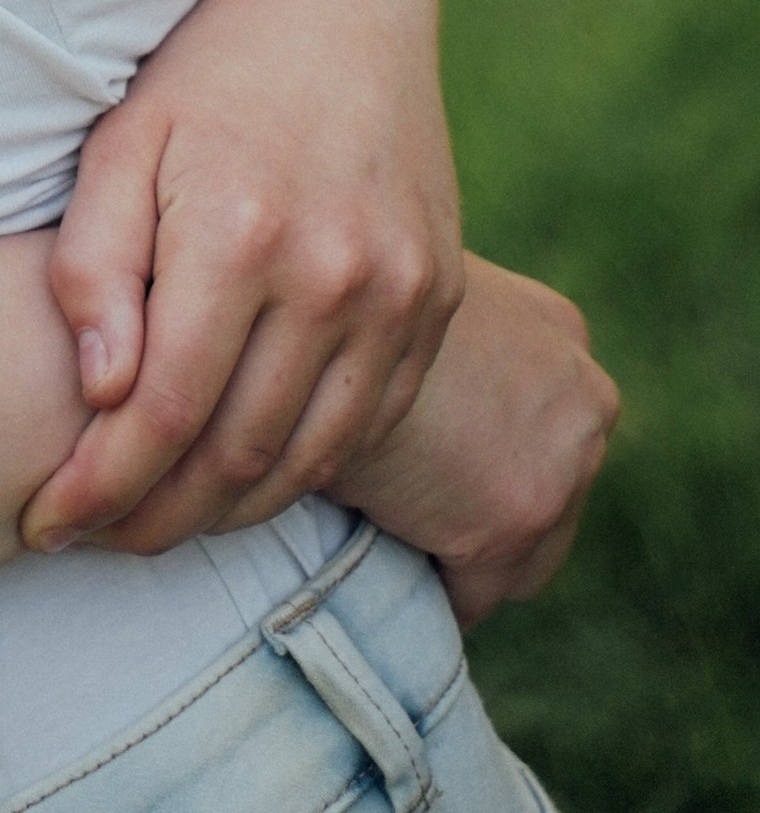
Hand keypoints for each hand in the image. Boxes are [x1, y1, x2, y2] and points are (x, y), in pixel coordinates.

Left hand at [24, 0, 462, 554]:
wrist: (339, 2)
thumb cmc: (200, 69)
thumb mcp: (120, 141)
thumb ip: (96, 264)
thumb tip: (105, 391)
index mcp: (239, 233)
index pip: (162, 412)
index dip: (100, 486)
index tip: (44, 522)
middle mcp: (333, 273)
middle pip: (236, 453)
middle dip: (155, 518)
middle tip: (93, 538)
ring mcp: (399, 293)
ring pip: (308, 456)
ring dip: (227, 513)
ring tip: (155, 524)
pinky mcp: (440, 300)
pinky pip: (369, 424)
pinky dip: (304, 470)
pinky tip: (242, 480)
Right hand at [334, 255, 615, 622]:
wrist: (306, 314)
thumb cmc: (335, 293)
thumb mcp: (410, 300)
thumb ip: (439, 342)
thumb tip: (426, 401)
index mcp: (561, 332)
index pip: (540, 426)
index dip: (479, 454)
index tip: (424, 466)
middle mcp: (584, 397)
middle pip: (548, 497)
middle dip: (479, 512)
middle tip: (402, 510)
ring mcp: (565, 464)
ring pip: (520, 560)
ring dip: (456, 556)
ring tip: (384, 539)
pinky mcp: (517, 522)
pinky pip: (469, 598)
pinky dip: (424, 593)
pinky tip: (371, 564)